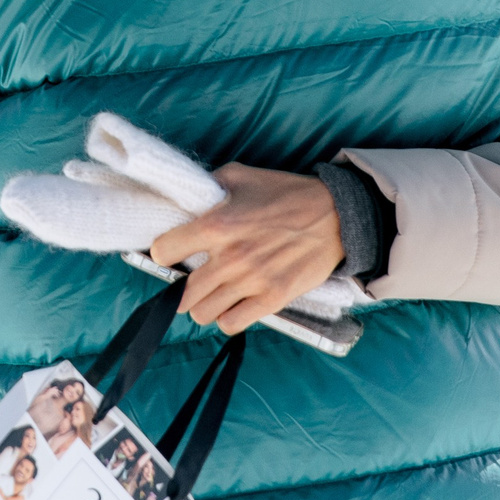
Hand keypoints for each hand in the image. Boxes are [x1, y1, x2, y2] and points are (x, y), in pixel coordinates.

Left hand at [149, 165, 344, 334]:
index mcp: (216, 224)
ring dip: (205, 304)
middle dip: (184, 287)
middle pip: (182, 294)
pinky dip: (228, 317)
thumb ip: (208, 188)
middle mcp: (230, 257)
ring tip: (214, 292)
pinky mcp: (273, 299)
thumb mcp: (240, 175)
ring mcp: (252, 281)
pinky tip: (234, 303)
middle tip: (195, 278)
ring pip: (203, 313)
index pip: (164, 251)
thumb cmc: (285, 192)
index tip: (172, 251)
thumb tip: (185, 201)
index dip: (165, 251)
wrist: (334, 214)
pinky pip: (231, 324)